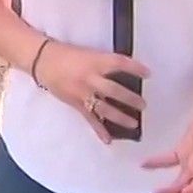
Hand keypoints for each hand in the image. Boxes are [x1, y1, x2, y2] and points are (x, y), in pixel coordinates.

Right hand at [35, 40, 149, 143]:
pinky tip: (108, 139)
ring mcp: (82, 92)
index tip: (148, 74)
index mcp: (95, 61)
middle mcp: (89, 77)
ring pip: (104, 108)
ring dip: (120, 117)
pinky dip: (99, 130)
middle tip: (144, 105)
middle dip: (130, 98)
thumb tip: (124, 73)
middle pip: (114, 90)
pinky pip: (89, 119)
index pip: (119, 63)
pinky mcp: (76, 103)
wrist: (44, 62)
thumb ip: (104, 63)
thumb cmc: (68, 54)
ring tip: (133, 123)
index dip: (135, 68)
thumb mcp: (89, 54)